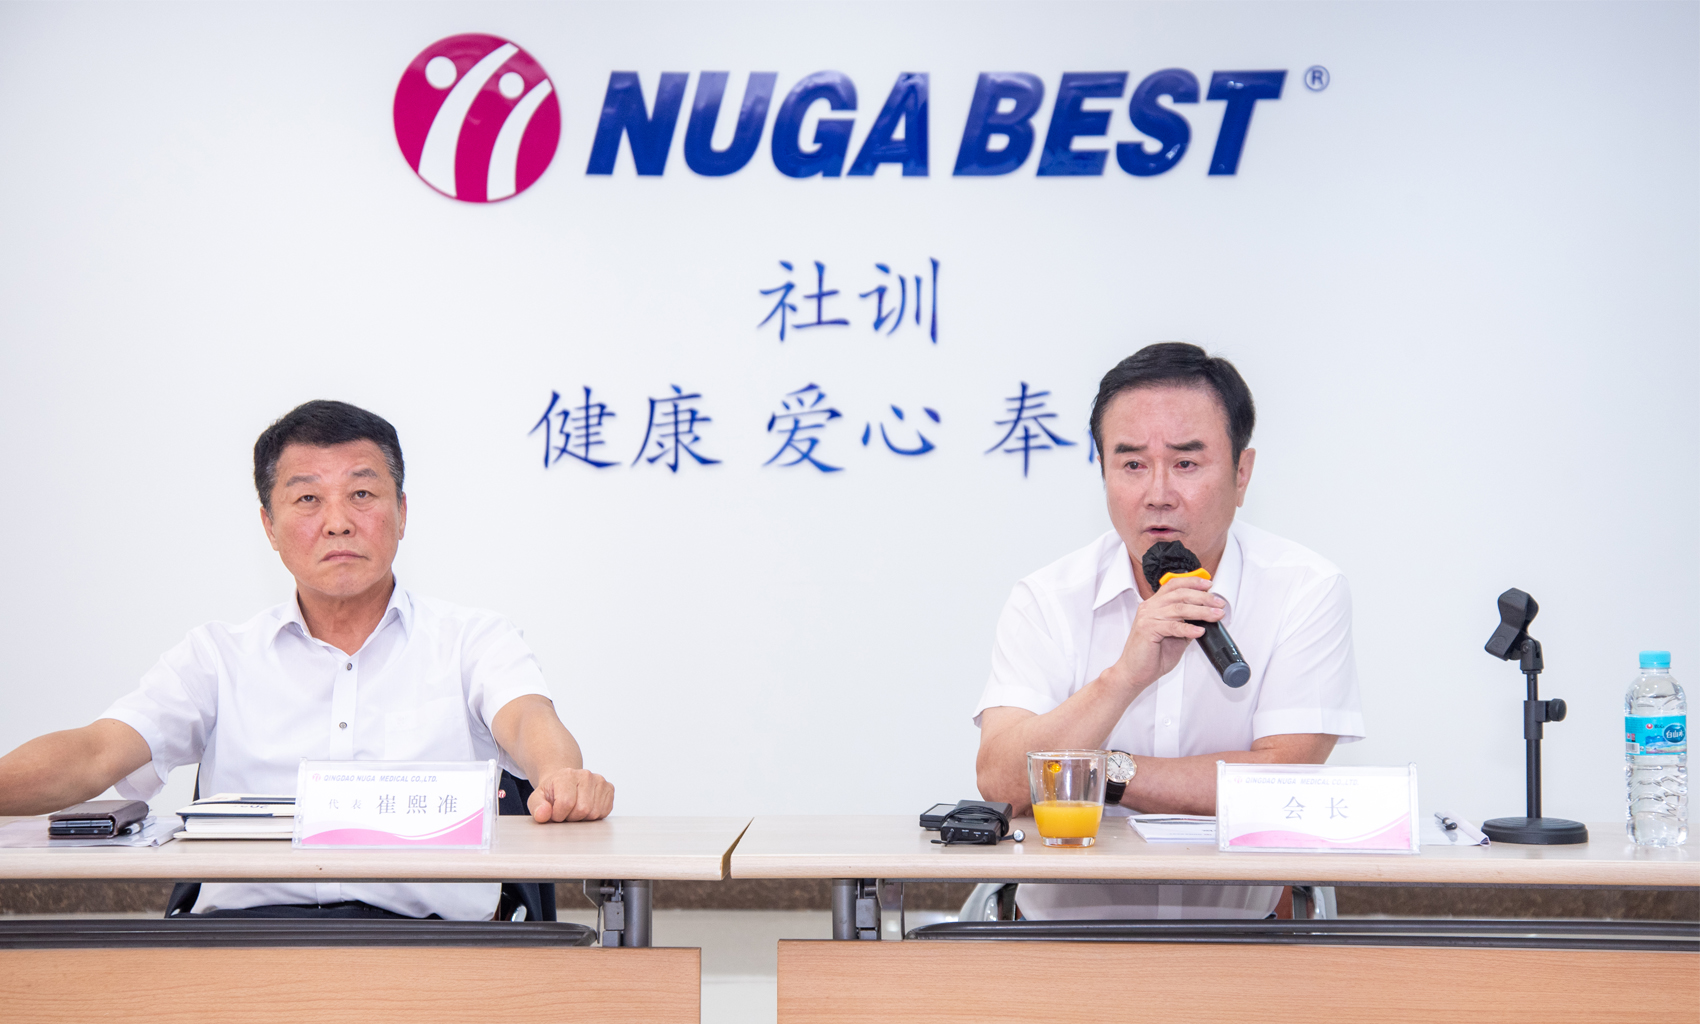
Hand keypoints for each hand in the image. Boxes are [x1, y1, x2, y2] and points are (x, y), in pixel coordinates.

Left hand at [526, 767, 614, 822]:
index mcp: (567, 774)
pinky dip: (594, 816)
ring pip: (594, 813)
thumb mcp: (537, 798)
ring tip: (575, 810)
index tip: (554, 813)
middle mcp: (586, 775)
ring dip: (583, 818)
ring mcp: (600, 781)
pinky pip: (604, 812)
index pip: (566, 803)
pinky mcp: (609, 788)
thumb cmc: (552, 792)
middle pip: (582, 809)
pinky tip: (586, 808)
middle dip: (571, 817)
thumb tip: (542, 815)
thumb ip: (537, 807)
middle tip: (565, 812)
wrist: (565, 782)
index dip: (558, 815)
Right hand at [1105, 576, 1224, 693]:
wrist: (1135, 672)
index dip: (1192, 582)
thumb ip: (1186, 624)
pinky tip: (1199, 631)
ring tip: (1216, 615)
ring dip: (1201, 611)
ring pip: (1179, 608)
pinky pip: (1173, 626)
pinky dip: (1188, 628)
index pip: (1174, 585)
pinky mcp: (1147, 629)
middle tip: (1219, 603)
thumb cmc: (1152, 656)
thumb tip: (1206, 617)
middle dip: (1203, 597)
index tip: (1209, 585)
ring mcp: (1147, 617)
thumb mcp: (1175, 636)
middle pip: (1179, 594)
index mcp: (1154, 605)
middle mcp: (1149, 607)